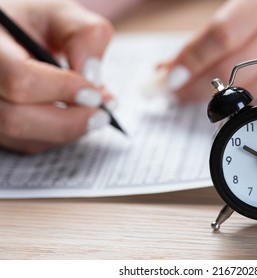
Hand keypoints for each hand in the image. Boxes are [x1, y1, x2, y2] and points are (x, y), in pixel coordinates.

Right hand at [0, 0, 112, 152]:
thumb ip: (84, 35)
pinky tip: (75, 118)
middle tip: (102, 114)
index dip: (62, 90)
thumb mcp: (60, 14)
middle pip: (16, 119)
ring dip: (68, 131)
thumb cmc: (34, 24)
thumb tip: (92, 76)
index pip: (20, 78)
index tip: (94, 93)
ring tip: (95, 114)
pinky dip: (59, 135)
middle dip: (69, 121)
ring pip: (24, 137)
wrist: (14, 38)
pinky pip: (29, 144)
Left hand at [162, 0, 256, 102]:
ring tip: (209, 100)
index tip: (171, 78)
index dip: (192, 59)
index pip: (222, 34)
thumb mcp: (256, 3)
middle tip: (179, 95)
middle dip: (198, 89)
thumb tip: (173, 66)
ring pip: (256, 92)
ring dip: (226, 102)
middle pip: (235, 70)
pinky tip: (247, 101)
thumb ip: (216, 33)